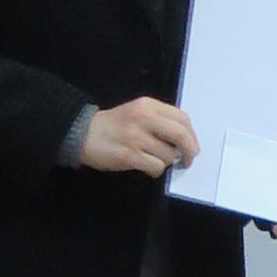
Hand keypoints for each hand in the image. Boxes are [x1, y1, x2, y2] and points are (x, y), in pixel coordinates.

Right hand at [79, 97, 199, 177]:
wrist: (84, 133)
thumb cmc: (114, 124)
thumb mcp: (137, 111)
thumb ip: (160, 119)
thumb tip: (184, 139)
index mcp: (148, 105)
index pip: (182, 118)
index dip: (192, 135)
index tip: (191, 145)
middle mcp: (144, 118)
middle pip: (180, 135)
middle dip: (189, 151)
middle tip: (187, 159)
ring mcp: (136, 137)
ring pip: (168, 155)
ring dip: (166, 162)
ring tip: (154, 159)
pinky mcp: (130, 156)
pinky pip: (156, 167)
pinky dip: (156, 171)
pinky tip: (147, 167)